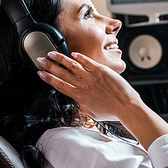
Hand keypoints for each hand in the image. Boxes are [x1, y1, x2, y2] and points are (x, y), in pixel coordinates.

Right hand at [37, 50, 167, 148]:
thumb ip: (84, 106)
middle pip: (62, 74)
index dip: (49, 79)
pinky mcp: (101, 70)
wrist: (127, 107)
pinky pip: (87, 61)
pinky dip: (79, 57)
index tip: (41, 74)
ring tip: (52, 53)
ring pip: (72, 65)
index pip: (60, 86)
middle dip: (49, 66)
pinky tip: (73, 53)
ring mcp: (92, 77)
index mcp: (80, 97)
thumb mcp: (93, 114)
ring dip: (60, 59)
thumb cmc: (112, 112)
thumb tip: (78, 103)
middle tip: (40, 60)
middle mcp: (83, 85)